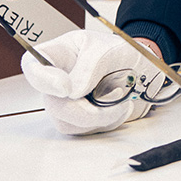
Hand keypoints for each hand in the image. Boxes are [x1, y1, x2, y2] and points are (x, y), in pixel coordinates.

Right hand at [21, 30, 164, 134]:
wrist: (147, 70)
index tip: (66, 89)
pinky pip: (84, 130)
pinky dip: (106, 122)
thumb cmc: (125, 52)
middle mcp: (59, 78)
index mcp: (61, 53)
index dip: (43, 79)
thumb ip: (90, 67)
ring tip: (123, 98)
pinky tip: (119, 108)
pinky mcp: (79, 118)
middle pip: (53, 102)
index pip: (33, 64)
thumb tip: (72, 92)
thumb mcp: (110, 50)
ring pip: (67, 121)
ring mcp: (67, 100)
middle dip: (84, 108)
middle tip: (116, 97)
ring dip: (101, 115)